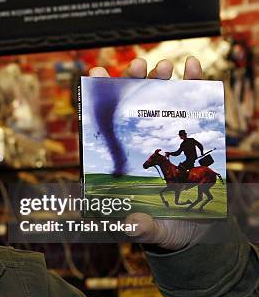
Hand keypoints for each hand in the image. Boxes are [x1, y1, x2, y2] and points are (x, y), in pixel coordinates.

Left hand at [88, 56, 205, 249]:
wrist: (198, 231)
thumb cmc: (167, 229)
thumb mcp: (152, 230)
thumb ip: (141, 227)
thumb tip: (130, 224)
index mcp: (122, 161)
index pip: (105, 126)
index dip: (99, 100)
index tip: (98, 74)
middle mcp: (140, 144)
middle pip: (131, 107)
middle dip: (132, 82)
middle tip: (137, 65)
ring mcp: (165, 137)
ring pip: (159, 101)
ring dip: (160, 80)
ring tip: (164, 64)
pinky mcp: (191, 136)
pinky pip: (190, 105)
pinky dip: (193, 83)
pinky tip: (192, 66)